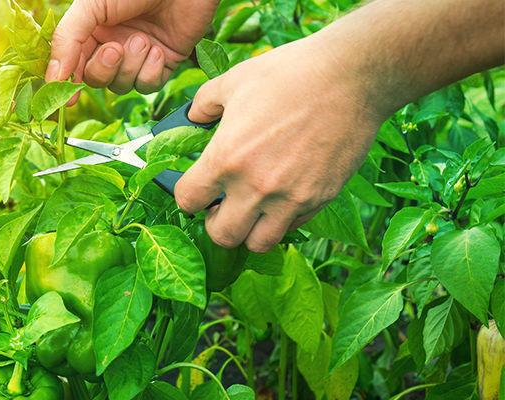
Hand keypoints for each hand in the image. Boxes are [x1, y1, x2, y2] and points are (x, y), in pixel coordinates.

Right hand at [46, 0, 218, 94]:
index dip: (69, 82)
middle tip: (116, 49)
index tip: (69, 99)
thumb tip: (53, 78)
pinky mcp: (162, 64)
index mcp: (91, 30)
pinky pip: (148, 86)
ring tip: (143, 39)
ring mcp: (137, 57)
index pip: (73, 65)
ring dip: (132, 66)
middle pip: (96, 80)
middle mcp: (112, 45)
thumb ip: (67, 39)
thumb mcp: (91, 6)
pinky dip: (152, 71)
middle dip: (104, 69)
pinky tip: (159, 49)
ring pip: (122, 85)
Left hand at [175, 38, 385, 252]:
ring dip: (249, 230)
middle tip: (221, 204)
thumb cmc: (288, 74)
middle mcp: (255, 187)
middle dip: (215, 222)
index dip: (186, 195)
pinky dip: (281, 218)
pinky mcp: (320, 198)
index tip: (195, 187)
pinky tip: (281, 194)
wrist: (351, 77)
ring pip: (258, 243)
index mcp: (226, 158)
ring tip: (251, 207)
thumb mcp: (232, 81)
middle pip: (221, 235)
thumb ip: (203, 105)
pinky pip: (292, 226)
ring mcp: (290, 198)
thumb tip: (191, 119)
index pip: (187, 200)